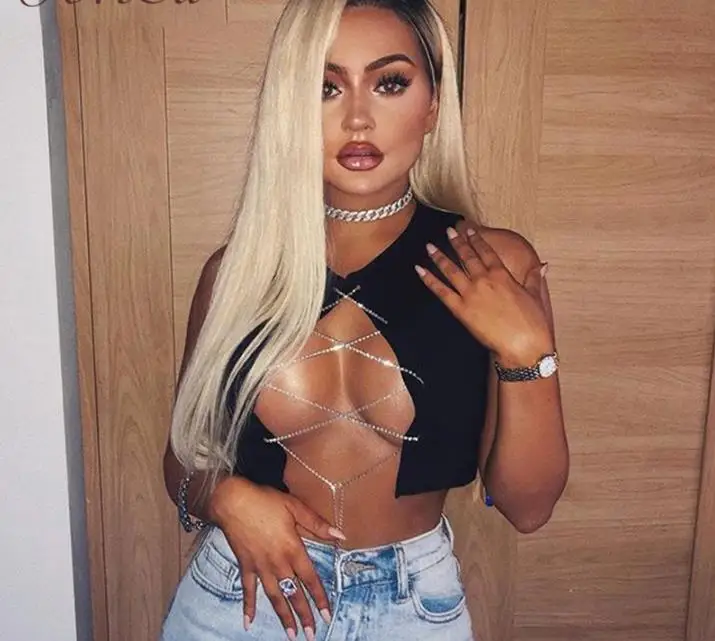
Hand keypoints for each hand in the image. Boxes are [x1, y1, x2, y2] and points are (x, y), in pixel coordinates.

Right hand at [208, 476, 344, 640]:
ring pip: (274, 596)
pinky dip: (248, 606)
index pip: (310, 579)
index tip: (326, 615)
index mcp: (293, 549)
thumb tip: (341, 535)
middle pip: (293, 593)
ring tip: (291, 634)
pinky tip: (248, 622)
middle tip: (311, 635)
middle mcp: (277, 563)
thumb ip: (318, 524)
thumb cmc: (266, 501)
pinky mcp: (245, 566)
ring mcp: (260, 567)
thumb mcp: (295, 507)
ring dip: (283, 616)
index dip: (319, 598)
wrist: (233, 501)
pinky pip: (248, 590)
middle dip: (303, 615)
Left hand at [415, 226, 552, 365]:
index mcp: (502, 274)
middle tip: (448, 231)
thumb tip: (543, 266)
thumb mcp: (535, 296)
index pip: (486, 251)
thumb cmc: (532, 323)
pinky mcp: (460, 310)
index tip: (469, 229)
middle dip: (457, 242)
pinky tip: (420, 270)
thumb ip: (534, 278)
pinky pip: (441, 291)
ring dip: (439, 256)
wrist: (523, 345)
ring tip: (429, 246)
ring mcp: (470, 294)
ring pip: (451, 270)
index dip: (476, 239)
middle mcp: (484, 280)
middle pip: (467, 256)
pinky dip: (429, 280)